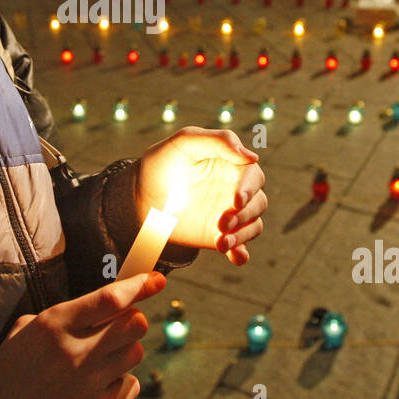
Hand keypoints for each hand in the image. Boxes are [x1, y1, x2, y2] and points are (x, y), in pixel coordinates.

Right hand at [0, 272, 165, 398]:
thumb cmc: (9, 371)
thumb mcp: (24, 330)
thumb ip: (64, 314)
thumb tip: (107, 301)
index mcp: (53, 325)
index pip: (110, 298)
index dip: (139, 286)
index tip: (156, 279)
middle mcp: (73, 352)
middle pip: (134, 323)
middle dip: (132, 319)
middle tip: (119, 325)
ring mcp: (87, 384)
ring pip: (135, 353)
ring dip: (125, 351)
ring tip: (101, 359)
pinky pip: (130, 385)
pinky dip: (120, 382)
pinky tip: (97, 385)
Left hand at [135, 126, 265, 264]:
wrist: (142, 194)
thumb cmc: (165, 161)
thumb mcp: (185, 142)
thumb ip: (218, 141)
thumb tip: (252, 157)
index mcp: (233, 165)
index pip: (253, 176)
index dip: (248, 188)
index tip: (236, 200)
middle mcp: (237, 190)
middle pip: (257, 203)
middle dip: (243, 215)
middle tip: (221, 222)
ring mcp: (231, 215)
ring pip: (253, 226)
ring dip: (241, 235)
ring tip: (221, 242)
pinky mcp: (221, 236)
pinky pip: (240, 247)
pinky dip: (241, 253)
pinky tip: (236, 257)